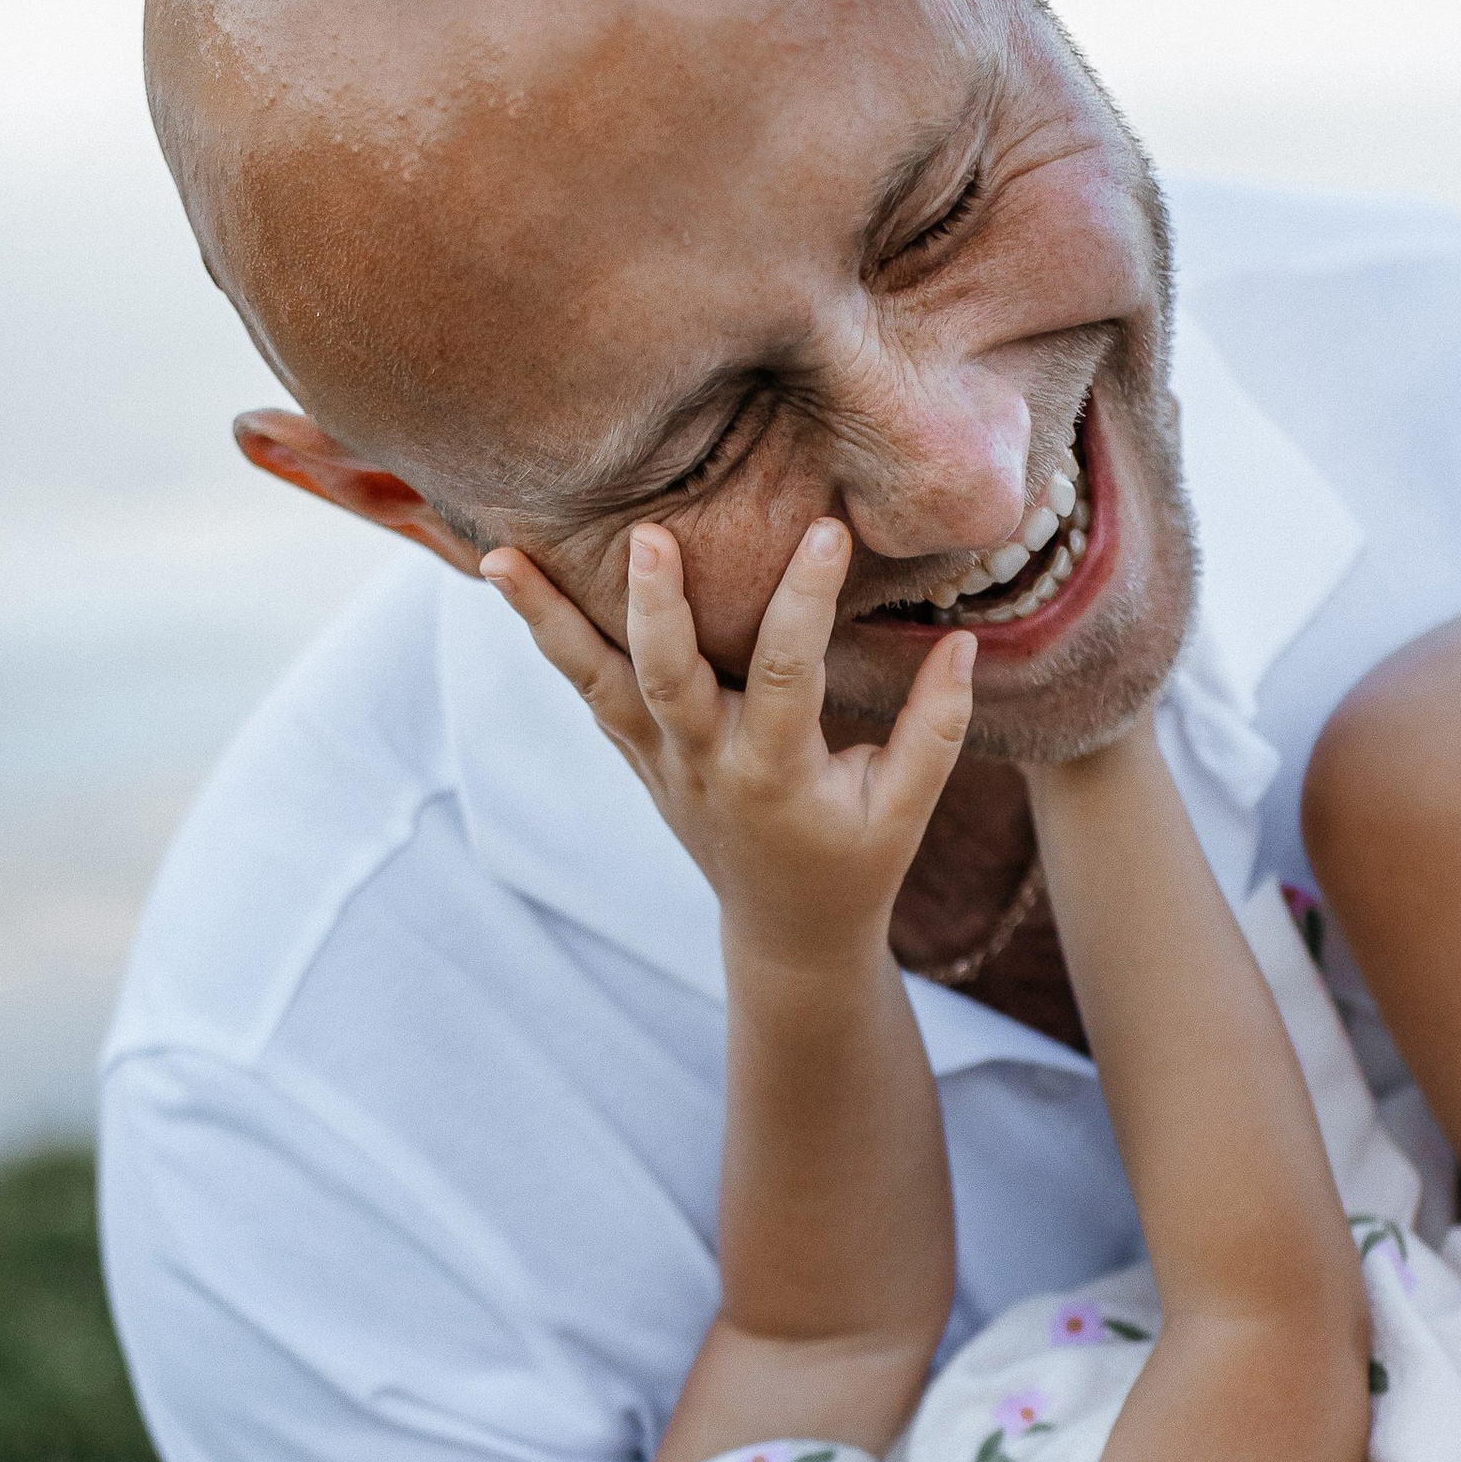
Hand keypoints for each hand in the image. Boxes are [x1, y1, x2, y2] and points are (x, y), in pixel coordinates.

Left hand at [482, 520, 974, 970]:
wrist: (784, 930)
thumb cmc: (854, 862)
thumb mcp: (905, 809)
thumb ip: (935, 728)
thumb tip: (962, 640)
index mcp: (774, 775)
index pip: (786, 676)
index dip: (805, 604)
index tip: (829, 531)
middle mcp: (702, 763)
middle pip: (664, 680)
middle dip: (655, 609)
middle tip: (648, 537)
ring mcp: (657, 759)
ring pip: (593, 682)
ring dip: (544, 621)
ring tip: (498, 556)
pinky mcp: (635, 750)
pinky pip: (585, 686)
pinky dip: (548, 635)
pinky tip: (508, 576)